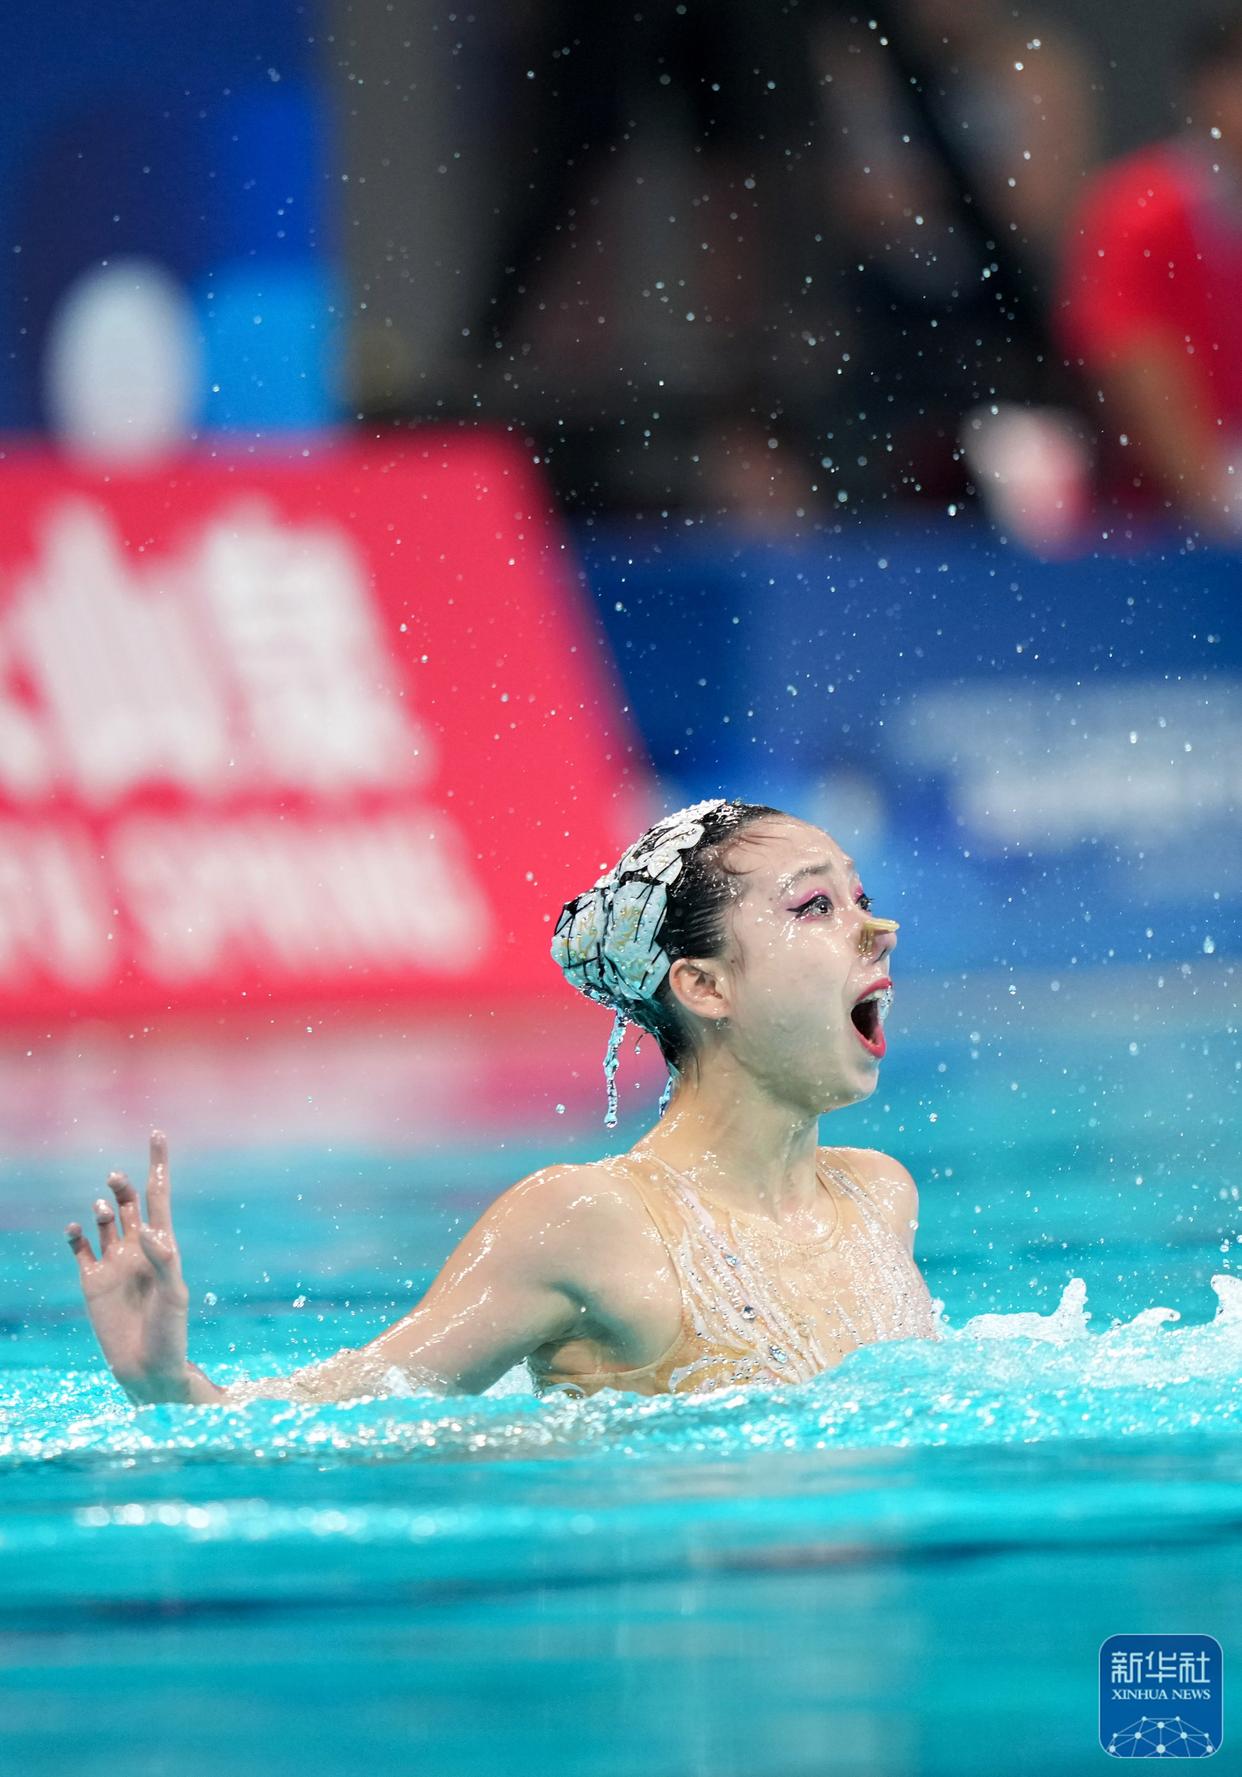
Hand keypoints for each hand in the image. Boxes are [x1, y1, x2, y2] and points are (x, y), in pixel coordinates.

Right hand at [65, 1131, 198, 1403]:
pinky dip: (77, 1235)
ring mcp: (115, 1264)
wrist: (148, 1368)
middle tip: (115, 1177)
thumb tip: (148, 1231)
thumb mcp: (174, 1295)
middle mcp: (138, 1249)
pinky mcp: (93, 1282)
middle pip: (131, 1203)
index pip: (160, 1197)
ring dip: (103, 1208)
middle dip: (123, 1185)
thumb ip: (164, 1261)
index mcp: (163, 1247)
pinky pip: (82, 1250)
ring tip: (101, 1207)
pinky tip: (76, 1228)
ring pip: (106, 1222)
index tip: (157, 1134)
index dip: (158, 1166)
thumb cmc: (170, 1333)